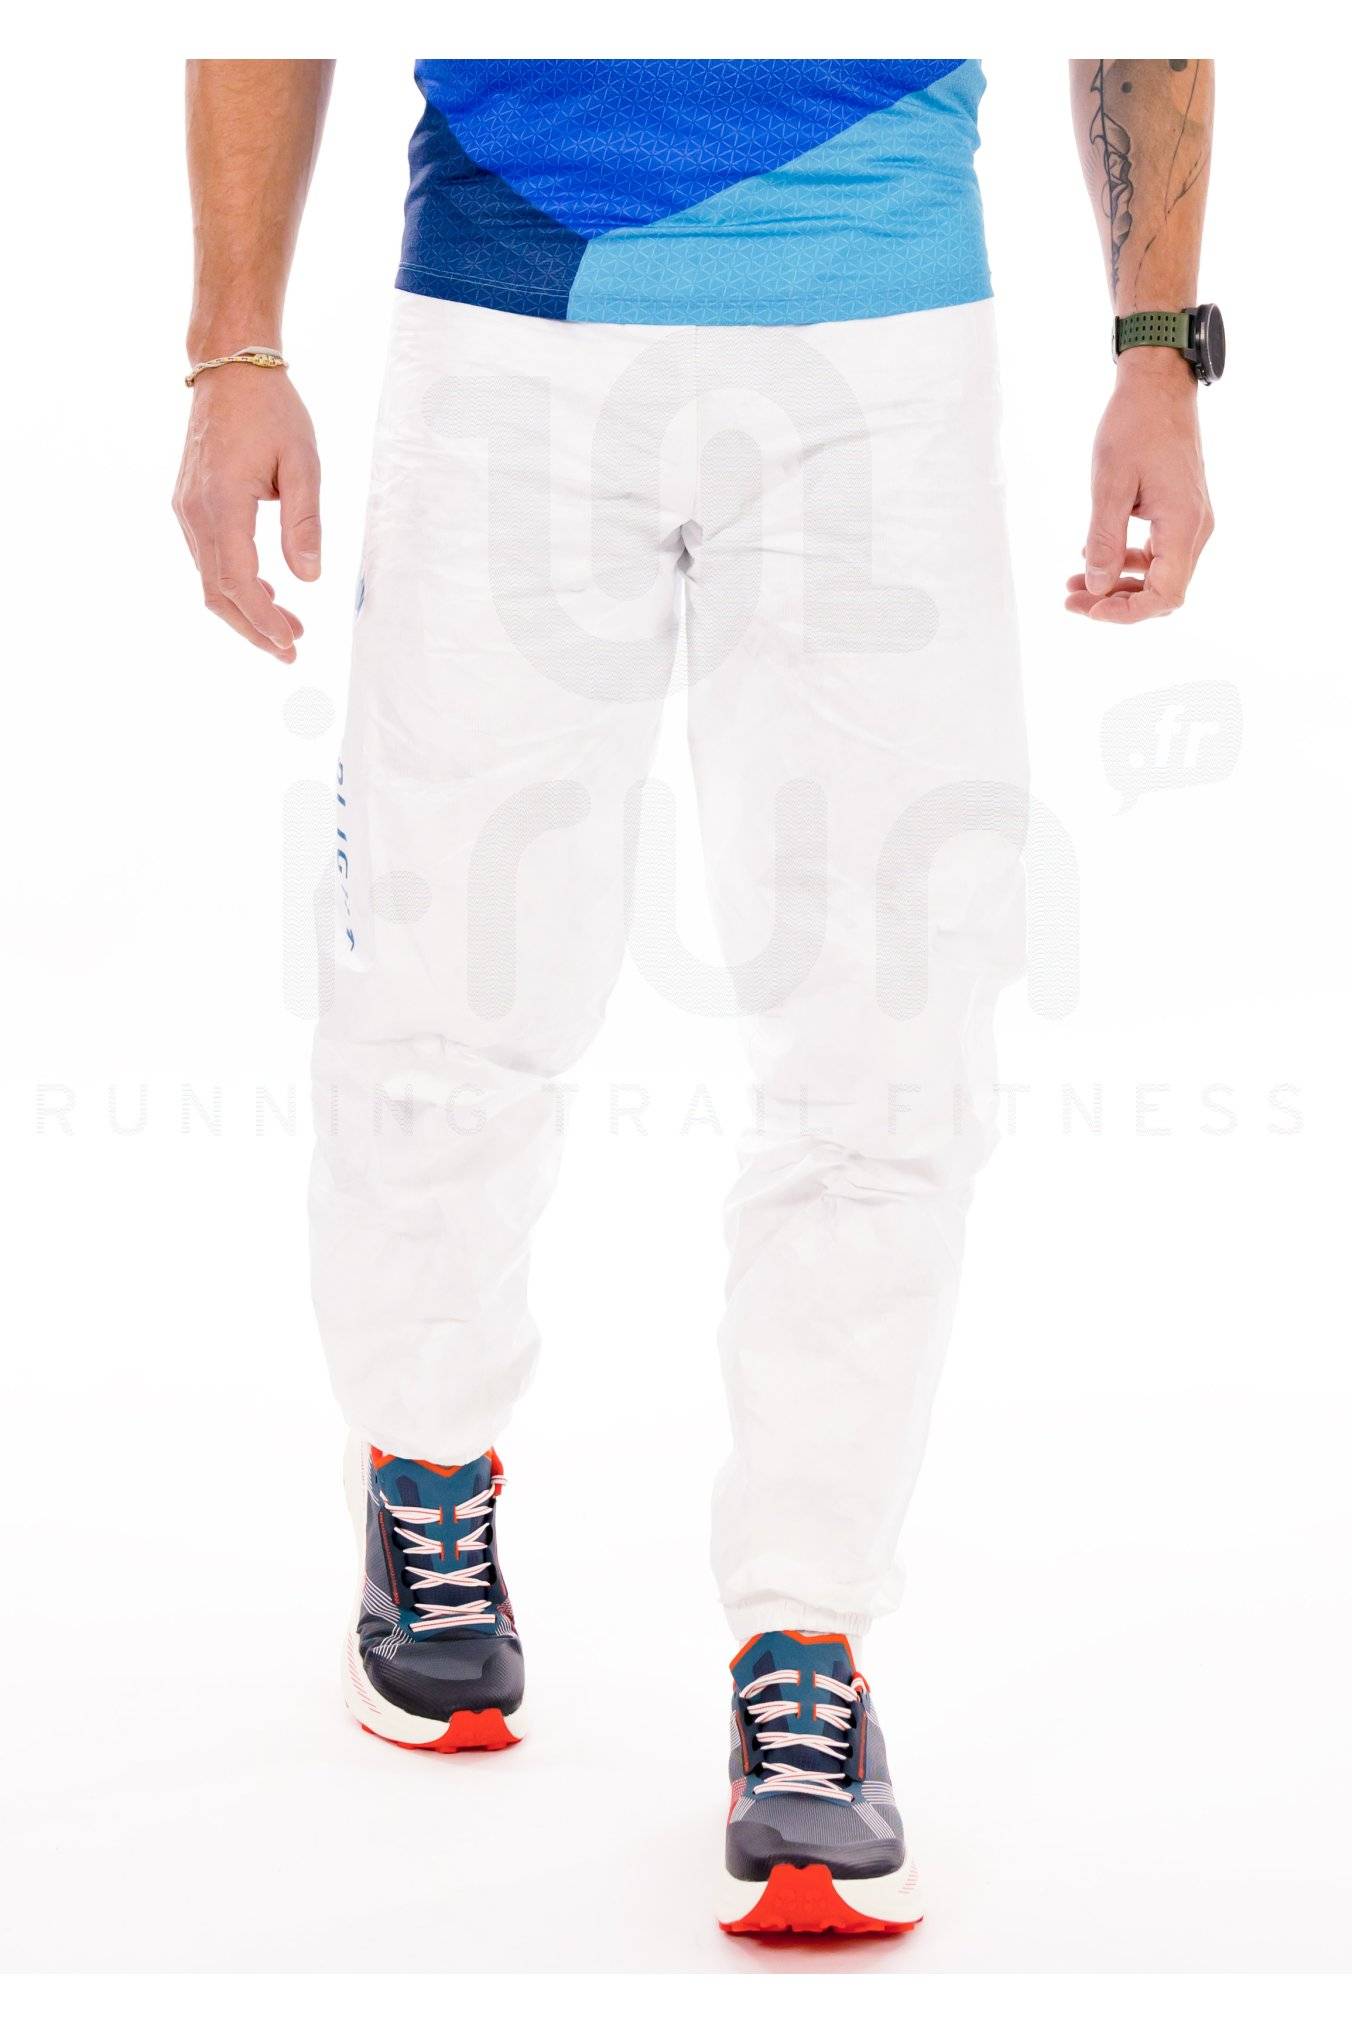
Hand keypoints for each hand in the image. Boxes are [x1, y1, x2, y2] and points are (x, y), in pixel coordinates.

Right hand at [173, 366, 320, 659]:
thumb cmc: (271, 410)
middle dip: (254, 627)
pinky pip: (208, 558)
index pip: (238, 580)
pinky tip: (266, 591)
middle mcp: (194, 511)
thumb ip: (304, 522)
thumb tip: (309, 577)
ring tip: (288, 627)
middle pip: (217, 591)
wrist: (230, 369)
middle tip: (291, 650)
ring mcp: (186, 509)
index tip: (291, 642)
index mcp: (222, 502)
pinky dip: (234, 584)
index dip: (263, 618)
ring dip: (245, 609)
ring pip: (209, 579)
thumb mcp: (302, 464)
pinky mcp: (189, 505)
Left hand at [1065, 350, 1213, 622]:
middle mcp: (1196, 529)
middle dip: (1116, 603)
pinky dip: (1126, 562)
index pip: (1164, 595)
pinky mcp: (1181, 513)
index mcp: (1184, 525)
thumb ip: (1104, 539)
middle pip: (1162, 592)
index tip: (1089, 609)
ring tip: (1074, 583)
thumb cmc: (1135, 425)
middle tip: (1070, 599)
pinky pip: (1158, 553)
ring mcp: (1191, 521)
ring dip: (1117, 585)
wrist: (1159, 386)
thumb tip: (1096, 588)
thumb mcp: (1110, 484)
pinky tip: (1093, 555)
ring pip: (1159, 575)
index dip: (1127, 613)